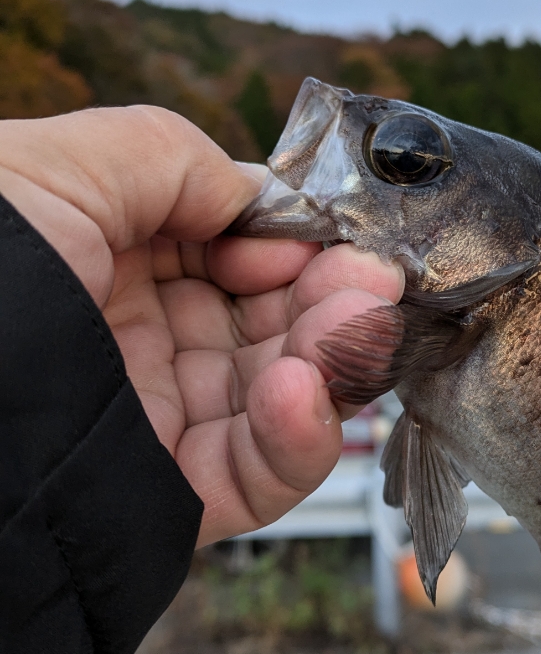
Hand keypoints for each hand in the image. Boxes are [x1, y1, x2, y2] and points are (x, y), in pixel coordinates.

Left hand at [0, 105, 402, 543]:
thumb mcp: (57, 165)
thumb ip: (173, 158)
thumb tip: (255, 195)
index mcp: (107, 259)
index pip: (232, 250)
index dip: (285, 239)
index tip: (314, 234)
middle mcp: (135, 337)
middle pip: (271, 321)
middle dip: (331, 297)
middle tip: (370, 282)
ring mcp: (154, 419)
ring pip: (283, 394)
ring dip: (333, 358)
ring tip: (352, 325)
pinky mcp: (167, 495)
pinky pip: (259, 475)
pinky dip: (300, 438)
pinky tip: (301, 391)